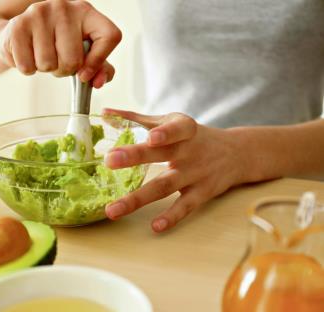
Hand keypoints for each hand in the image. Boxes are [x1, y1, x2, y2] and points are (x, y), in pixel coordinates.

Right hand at [0, 0, 121, 87]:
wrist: (18, 33)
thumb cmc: (56, 44)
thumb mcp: (83, 53)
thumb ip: (100, 69)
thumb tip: (97, 82)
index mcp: (86, 12)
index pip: (110, 35)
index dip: (99, 61)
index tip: (85, 75)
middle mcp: (65, 8)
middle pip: (73, 60)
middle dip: (64, 70)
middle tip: (58, 60)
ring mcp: (41, 13)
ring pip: (49, 64)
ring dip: (45, 69)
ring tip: (42, 55)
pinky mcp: (19, 25)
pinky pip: (27, 66)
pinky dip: (28, 69)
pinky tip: (28, 55)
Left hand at [103, 108, 248, 232]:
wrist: (236, 153)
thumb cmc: (194, 136)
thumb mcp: (172, 121)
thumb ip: (137, 118)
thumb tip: (104, 113)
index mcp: (183, 129)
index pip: (176, 128)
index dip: (165, 132)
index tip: (150, 137)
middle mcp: (190, 151)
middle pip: (162, 155)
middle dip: (135, 157)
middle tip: (109, 161)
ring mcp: (196, 174)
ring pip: (165, 186)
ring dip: (138, 198)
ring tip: (113, 210)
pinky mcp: (202, 193)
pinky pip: (185, 207)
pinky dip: (171, 217)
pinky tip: (155, 226)